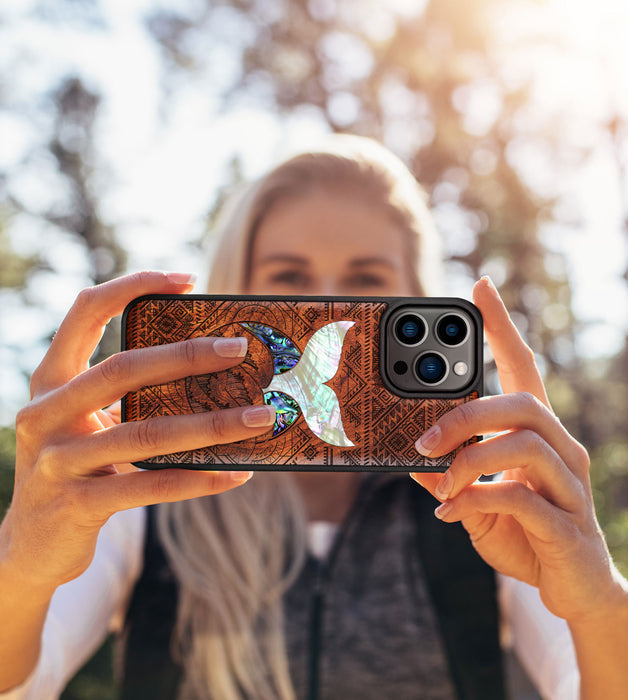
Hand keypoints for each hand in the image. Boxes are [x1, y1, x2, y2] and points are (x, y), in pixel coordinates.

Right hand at [1, 271, 274, 589]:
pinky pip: (149, 486)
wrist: (30, 547)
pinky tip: (237, 473)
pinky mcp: (76, 505)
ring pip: (145, 433)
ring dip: (212, 424)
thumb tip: (212, 375)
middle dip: (187, 356)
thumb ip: (126, 398)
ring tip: (260, 417)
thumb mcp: (87, 425)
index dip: (133, 286)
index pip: (85, 312)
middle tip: (239, 349)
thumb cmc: (75, 470)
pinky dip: (199, 479)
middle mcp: (44, 414)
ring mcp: (56, 461)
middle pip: (122, 369)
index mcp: (50, 381)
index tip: (187, 279)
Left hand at [411, 276, 622, 623]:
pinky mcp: (567, 525)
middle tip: (423, 440)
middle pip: (522, 403)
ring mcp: (570, 486)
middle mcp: (561, 450)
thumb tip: (410, 457)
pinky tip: (453, 512)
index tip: (480, 288)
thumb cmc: (523, 532)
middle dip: (466, 415)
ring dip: (470, 459)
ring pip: (525, 444)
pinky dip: (478, 499)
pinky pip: (522, 498)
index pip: (523, 368)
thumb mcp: (475, 498)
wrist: (572, 589)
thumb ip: (448, 475)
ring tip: (440, 482)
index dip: (503, 327)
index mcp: (537, 434)